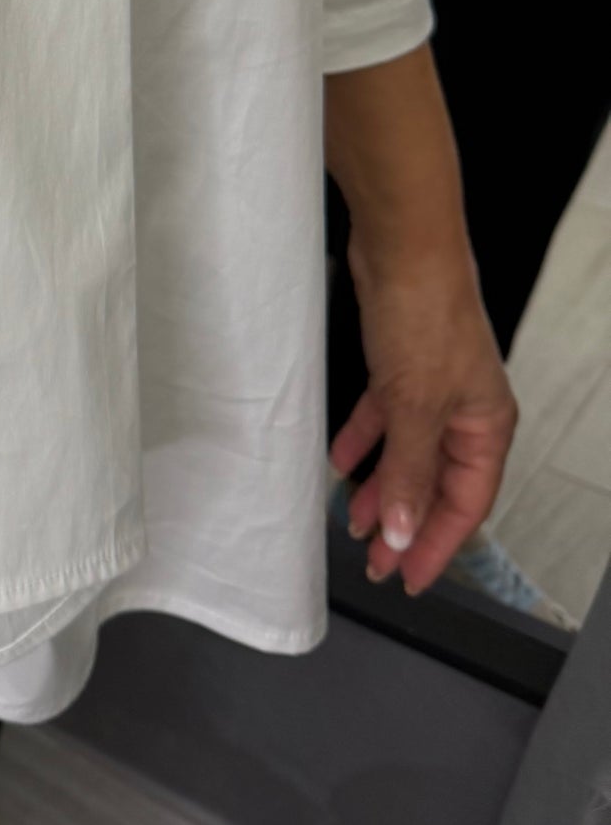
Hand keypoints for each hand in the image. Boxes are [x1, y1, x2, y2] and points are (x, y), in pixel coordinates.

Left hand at [329, 234, 516, 595]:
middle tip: (372, 562)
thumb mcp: (414, 407)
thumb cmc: (425, 317)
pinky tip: (338, 462)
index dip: (435, 544)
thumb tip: (400, 531)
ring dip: (381, 488)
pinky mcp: (401, 366)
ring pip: (407, 455)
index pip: (465, 505)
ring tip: (351, 521)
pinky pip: (385, 419)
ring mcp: (433, 389)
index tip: (407, 577)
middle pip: (436, 484)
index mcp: (486, 428)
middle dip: (405, 524)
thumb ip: (407, 472)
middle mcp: (465, 413)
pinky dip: (364, 441)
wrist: (402, 247)